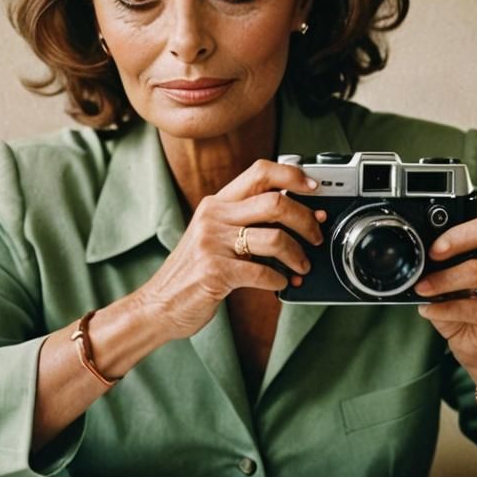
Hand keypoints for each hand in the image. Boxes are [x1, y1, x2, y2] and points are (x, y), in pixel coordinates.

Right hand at [133, 160, 324, 341]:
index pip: (260, 172)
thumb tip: (296, 215)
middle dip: (305, 221)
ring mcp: (212, 243)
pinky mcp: (215, 272)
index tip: (313, 188)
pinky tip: (280, 284)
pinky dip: (279, 280)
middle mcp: (214, 217)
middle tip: (316, 236)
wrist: (160, 304)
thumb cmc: (194, 271)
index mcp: (217, 203)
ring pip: (274, 238)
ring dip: (298, 255)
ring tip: (301, 267)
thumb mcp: (214, 235)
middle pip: (275, 202)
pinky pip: (262, 273)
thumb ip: (245, 221)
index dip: (292, 176)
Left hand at [413, 214, 476, 372]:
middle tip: (431, 257)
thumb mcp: (461, 273)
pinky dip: (442, 307)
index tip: (435, 245)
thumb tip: (420, 246)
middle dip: (455, 241)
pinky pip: (469, 308)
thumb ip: (450, 257)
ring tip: (423, 287)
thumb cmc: (472, 302)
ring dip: (443, 279)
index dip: (459, 232)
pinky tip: (428, 308)